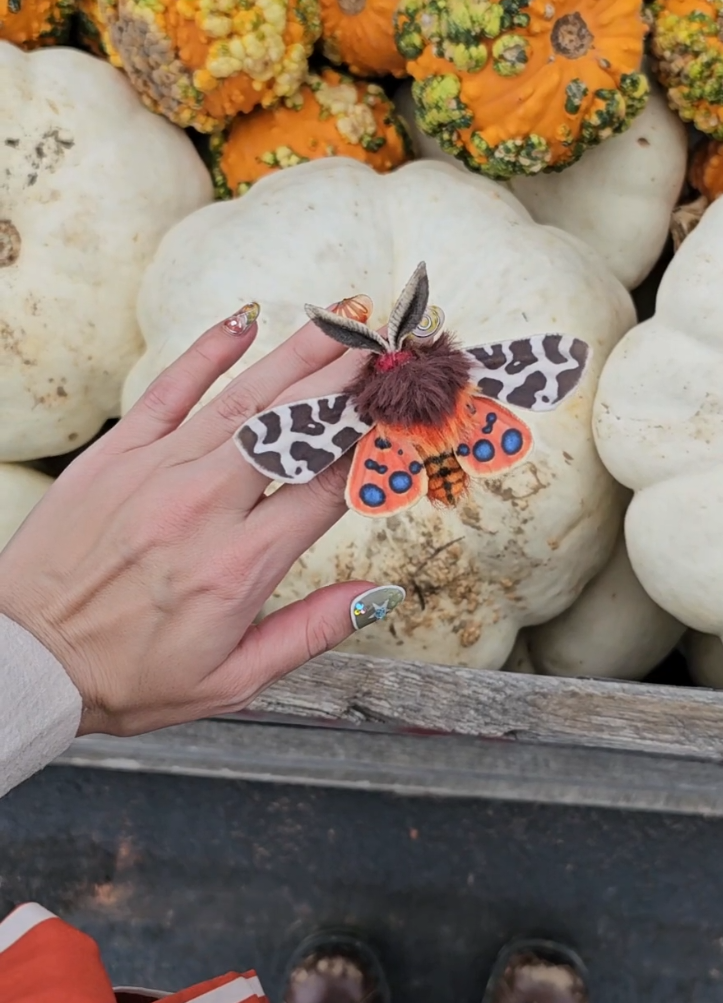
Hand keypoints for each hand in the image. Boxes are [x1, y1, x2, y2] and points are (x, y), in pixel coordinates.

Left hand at [0, 299, 404, 736]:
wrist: (27, 660)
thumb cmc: (131, 678)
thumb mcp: (233, 680)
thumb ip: (310, 632)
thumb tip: (378, 594)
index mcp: (240, 566)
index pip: (326, 487)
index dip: (372, 447)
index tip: (403, 418)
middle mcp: (203, 508)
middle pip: (293, 427)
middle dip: (346, 381)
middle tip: (387, 346)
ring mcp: (156, 473)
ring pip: (243, 399)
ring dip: (299, 356)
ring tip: (344, 321)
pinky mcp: (115, 456)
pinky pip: (169, 390)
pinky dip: (208, 352)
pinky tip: (244, 322)